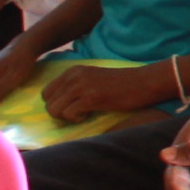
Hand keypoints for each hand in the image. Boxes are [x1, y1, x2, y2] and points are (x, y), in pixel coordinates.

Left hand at [45, 61, 170, 122]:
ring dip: (67, 116)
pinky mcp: (90, 97)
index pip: (46, 93)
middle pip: (48, 103)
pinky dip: (77, 118)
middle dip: (60, 112)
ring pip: (54, 110)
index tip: (72, 105)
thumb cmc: (120, 84)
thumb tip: (57, 103)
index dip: (57, 104)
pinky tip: (90, 113)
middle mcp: (73, 76)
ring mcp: (81, 86)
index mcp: (72, 71)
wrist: (143, 83)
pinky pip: (69, 114)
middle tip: (78, 111)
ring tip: (84, 112)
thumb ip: (74, 85)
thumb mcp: (92, 78)